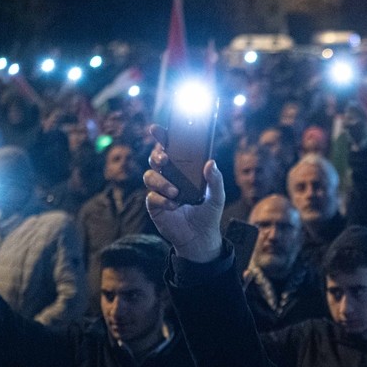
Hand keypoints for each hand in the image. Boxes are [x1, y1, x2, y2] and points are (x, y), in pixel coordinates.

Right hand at [145, 126, 224, 262]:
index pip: (170, 148)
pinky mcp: (155, 206)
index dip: (162, 137)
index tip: (156, 129)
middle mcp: (169, 176)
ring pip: (150, 176)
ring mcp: (160, 190)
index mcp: (183, 169)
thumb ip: (215, 180)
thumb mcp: (217, 196)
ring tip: (175, 192)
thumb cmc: (208, 213)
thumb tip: (211, 163)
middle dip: (156, 155)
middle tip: (165, 159)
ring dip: (161, 181)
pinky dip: (162, 199)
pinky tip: (174, 205)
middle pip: (155, 158)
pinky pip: (151, 196)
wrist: (201, 238)